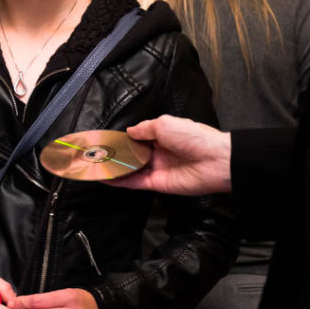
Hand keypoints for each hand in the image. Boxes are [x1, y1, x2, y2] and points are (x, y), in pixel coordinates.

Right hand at [104, 115, 231, 194]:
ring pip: (131, 169)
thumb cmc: (193, 137)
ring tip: (94, 166)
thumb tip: (129, 131)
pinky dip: (120, 181)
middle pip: (132, 154)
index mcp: (162, 135)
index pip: (138, 137)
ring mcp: (157, 169)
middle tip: (95, 154)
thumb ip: (144, 128)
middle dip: (116, 154)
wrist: (215, 161)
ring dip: (114, 168)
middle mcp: (158, 152)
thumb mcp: (165, 124)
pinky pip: (135, 182)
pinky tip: (105, 178)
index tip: (106, 139)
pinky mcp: (157, 184)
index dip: (123, 138)